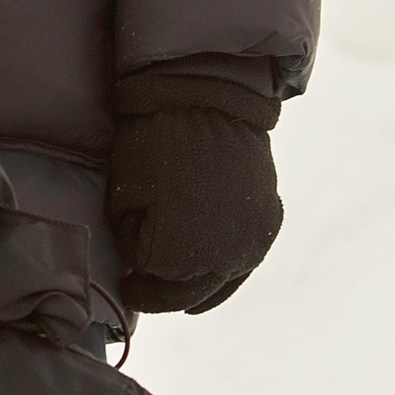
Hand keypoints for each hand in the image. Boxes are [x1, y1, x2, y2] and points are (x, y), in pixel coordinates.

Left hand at [108, 104, 281, 316]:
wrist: (207, 101)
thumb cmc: (152, 146)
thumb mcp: (124, 199)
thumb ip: (133, 240)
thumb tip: (141, 262)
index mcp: (180, 255)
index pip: (152, 284)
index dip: (136, 279)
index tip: (126, 279)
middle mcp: (223, 258)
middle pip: (187, 294)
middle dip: (162, 292)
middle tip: (141, 288)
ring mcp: (252, 243)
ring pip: (218, 284)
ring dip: (194, 285)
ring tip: (172, 283)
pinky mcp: (269, 224)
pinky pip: (244, 263)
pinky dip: (222, 270)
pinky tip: (207, 272)